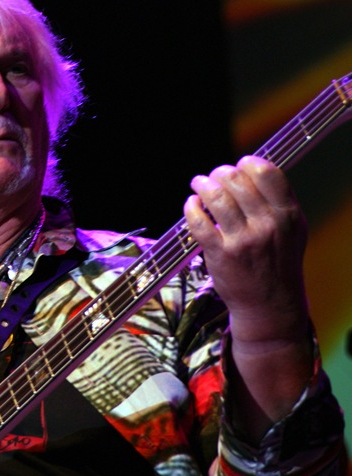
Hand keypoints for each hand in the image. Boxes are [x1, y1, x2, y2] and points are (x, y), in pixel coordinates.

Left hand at [183, 155, 308, 345]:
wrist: (269, 305)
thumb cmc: (277, 264)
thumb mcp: (291, 231)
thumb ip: (277, 202)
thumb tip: (251, 172)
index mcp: (288, 215)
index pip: (267, 173)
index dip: (247, 163)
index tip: (238, 165)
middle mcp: (267, 225)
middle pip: (236, 179)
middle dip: (219, 173)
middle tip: (212, 177)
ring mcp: (243, 240)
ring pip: (215, 196)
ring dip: (202, 184)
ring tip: (198, 184)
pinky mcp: (220, 253)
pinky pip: (198, 221)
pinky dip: (190, 207)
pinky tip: (191, 205)